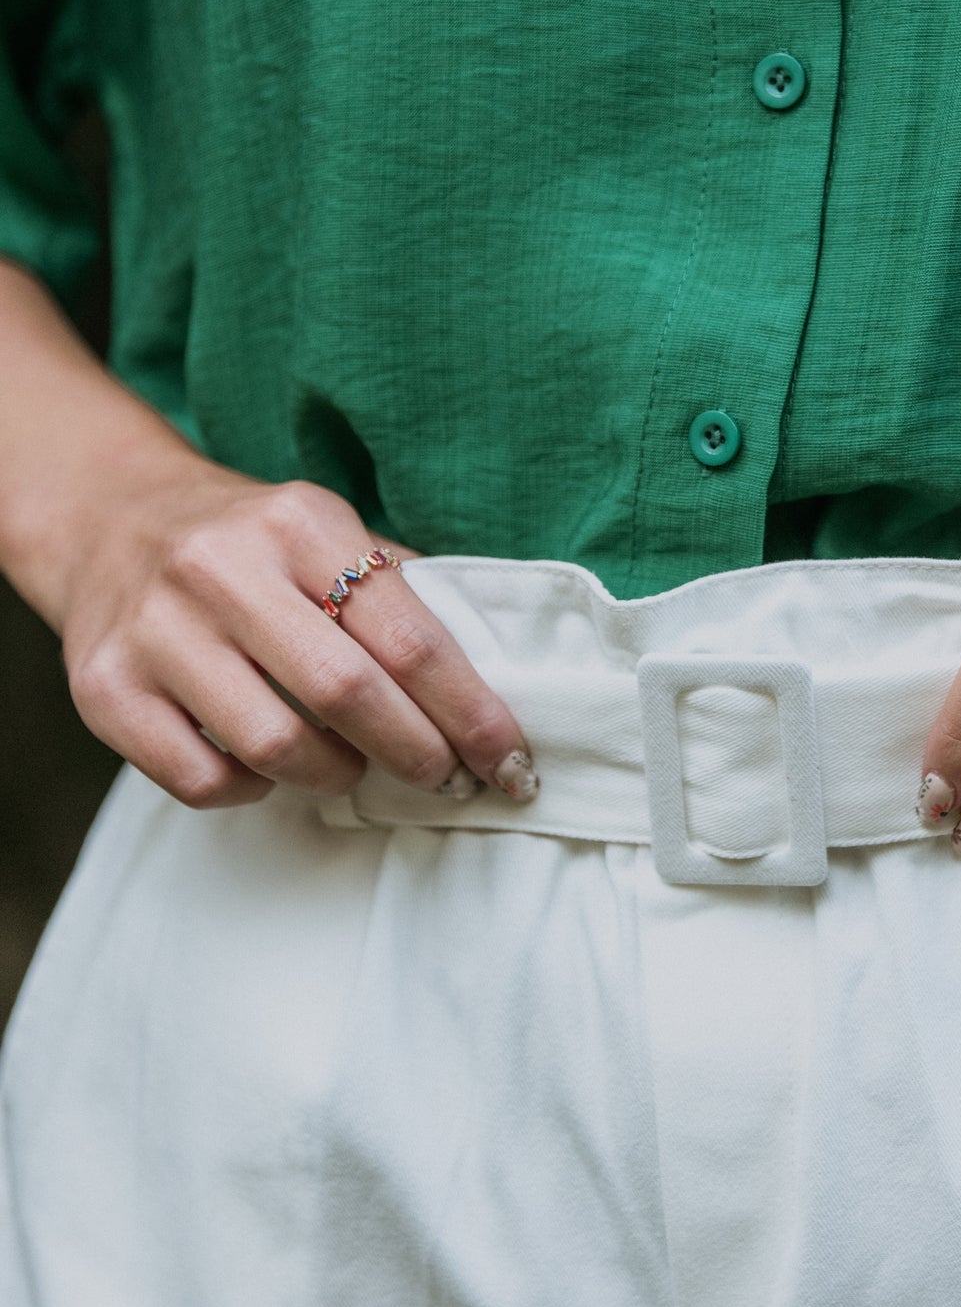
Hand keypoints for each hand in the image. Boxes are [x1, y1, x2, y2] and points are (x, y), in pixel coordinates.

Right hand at [54, 453, 536, 811]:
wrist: (109, 518)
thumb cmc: (251, 543)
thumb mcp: (326, 532)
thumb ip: (399, 591)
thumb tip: (494, 677)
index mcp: (299, 523)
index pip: (408, 635)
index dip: (469, 710)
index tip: (509, 760)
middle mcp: (221, 569)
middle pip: (348, 694)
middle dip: (418, 754)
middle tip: (449, 780)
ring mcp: (156, 631)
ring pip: (275, 746)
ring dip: (337, 775)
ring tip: (355, 766)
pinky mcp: (105, 690)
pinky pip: (204, 779)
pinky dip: (254, 788)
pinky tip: (269, 765)